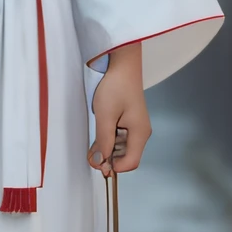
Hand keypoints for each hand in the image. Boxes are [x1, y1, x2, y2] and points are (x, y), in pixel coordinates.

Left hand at [89, 44, 150, 174]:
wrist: (121, 64)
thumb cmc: (115, 87)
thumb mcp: (105, 115)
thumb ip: (103, 141)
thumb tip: (101, 163)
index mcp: (140, 133)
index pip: (130, 163)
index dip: (114, 167)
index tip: (97, 161)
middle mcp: (141, 133)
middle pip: (126, 157)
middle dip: (109, 159)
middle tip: (91, 153)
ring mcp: (135, 127)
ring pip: (121, 148)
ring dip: (107, 149)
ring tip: (93, 142)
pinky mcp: (128, 121)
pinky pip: (119, 138)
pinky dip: (108, 139)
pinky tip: (99, 134)